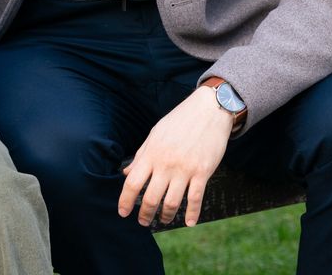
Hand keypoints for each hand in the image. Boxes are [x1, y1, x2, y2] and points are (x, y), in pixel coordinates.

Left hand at [118, 86, 233, 226]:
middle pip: (150, 198)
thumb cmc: (179, 121)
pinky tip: (189, 222)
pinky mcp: (203, 172)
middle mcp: (166, 164)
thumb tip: (127, 173)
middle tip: (143, 222)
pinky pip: (196, 199)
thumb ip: (141, 155)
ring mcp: (185, 169)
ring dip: (166, 216)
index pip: (132, 183)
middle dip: (144, 214)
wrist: (208, 110)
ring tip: (163, 220)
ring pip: (172, 203)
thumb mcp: (155, 134)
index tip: (123, 212)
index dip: (125, 201)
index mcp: (151, 154)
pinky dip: (192, 214)